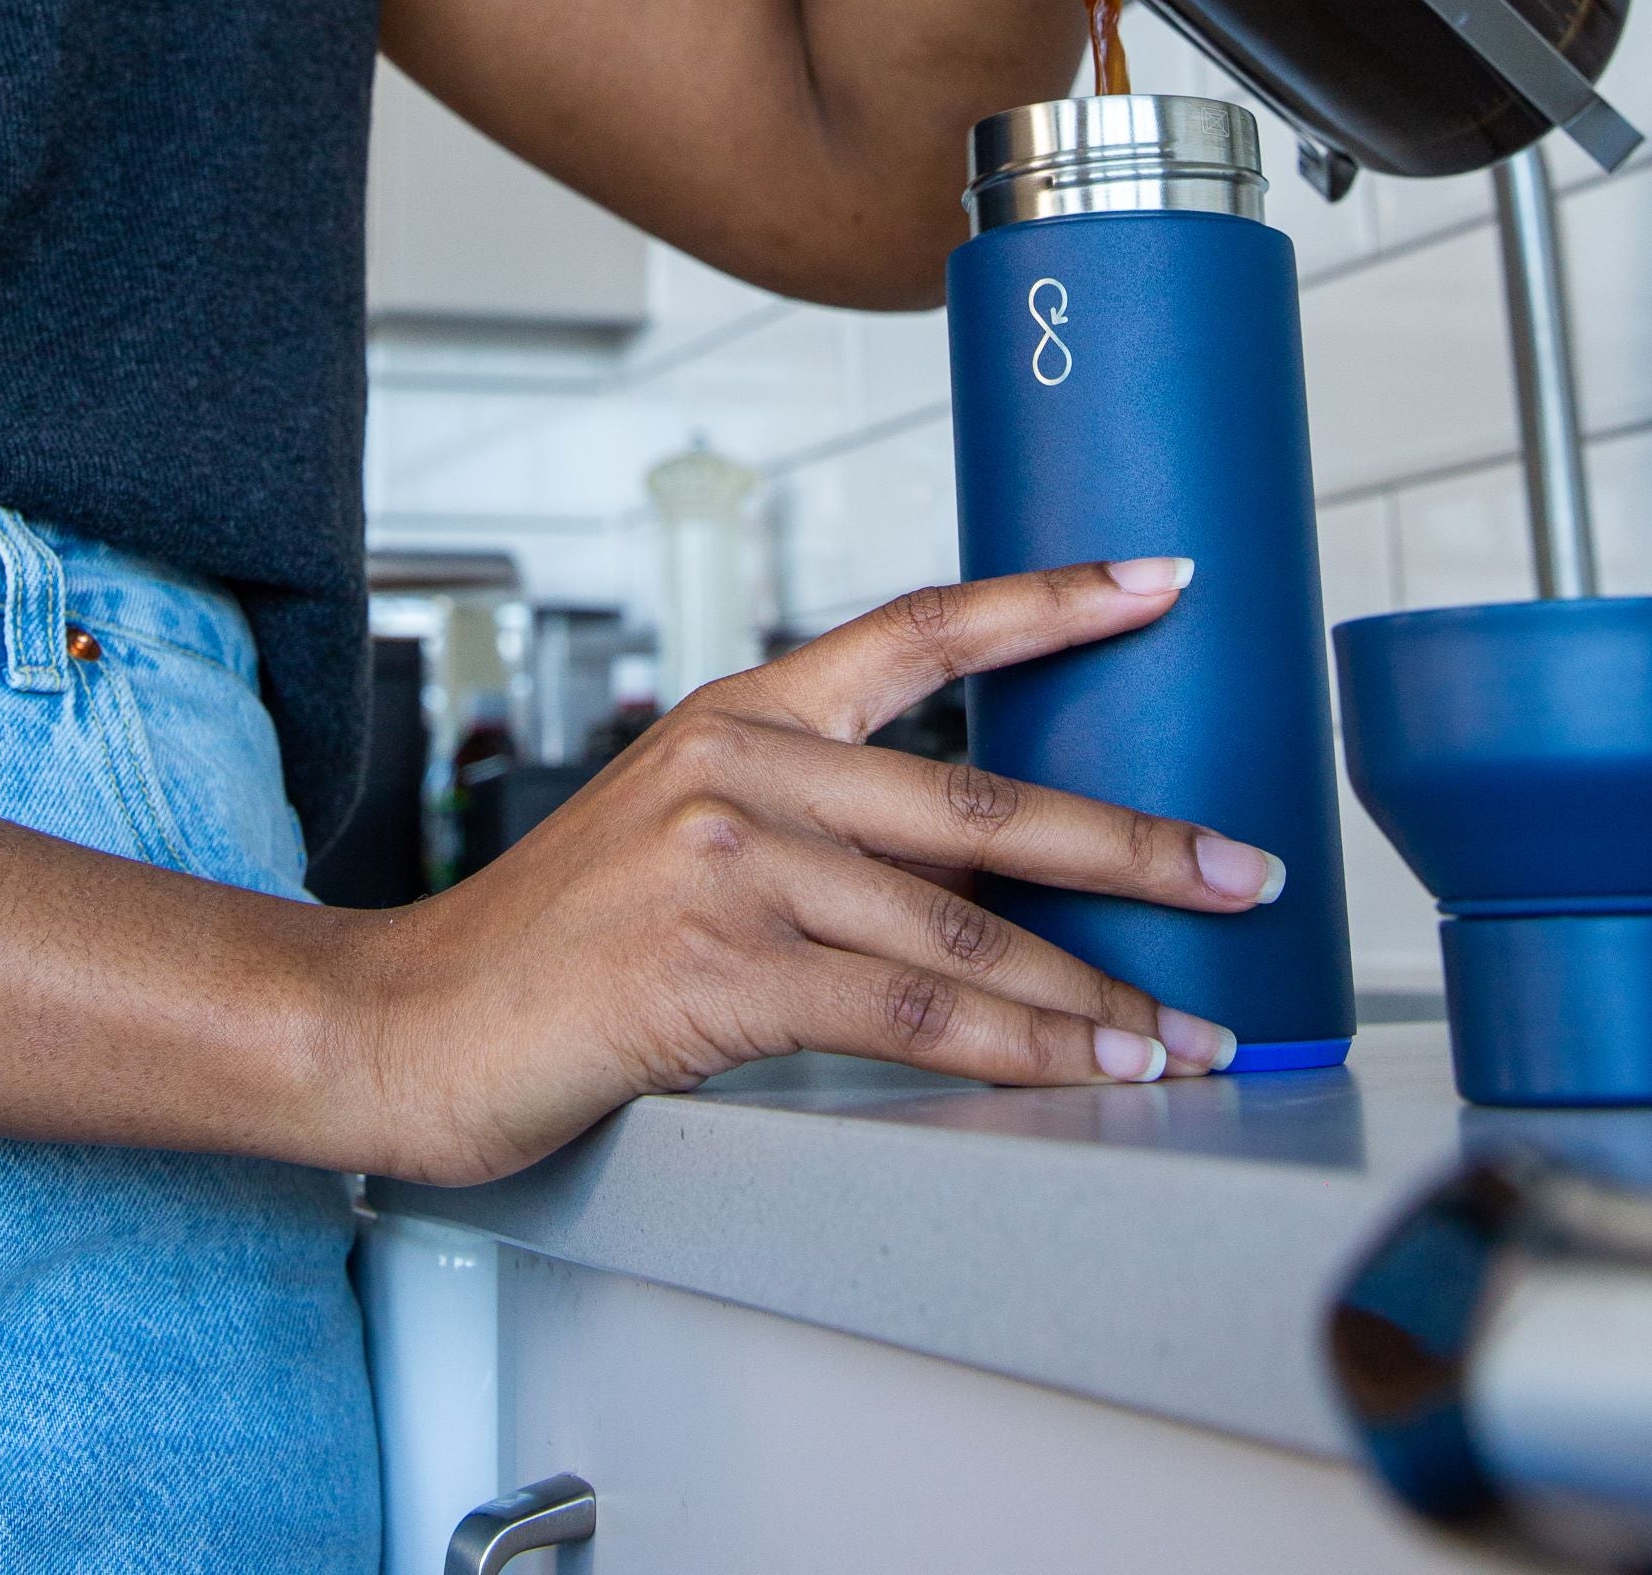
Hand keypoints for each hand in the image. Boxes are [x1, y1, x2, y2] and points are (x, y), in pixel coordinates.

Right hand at [319, 563, 1284, 1183]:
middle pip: (980, 797)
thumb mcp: (687, 837)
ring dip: (1095, 993)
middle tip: (1243, 865)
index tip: (1159, 578)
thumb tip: (990, 872)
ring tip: (1187, 1030)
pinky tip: (1082, 1073)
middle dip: (1134, 842)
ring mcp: (727, 865)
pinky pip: (906, 1017)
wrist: (407, 1022)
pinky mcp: (714, 970)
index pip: (922, 627)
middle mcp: (743, 768)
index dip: (1049, 599)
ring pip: (961, 927)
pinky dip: (1016, 1052)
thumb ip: (822, 832)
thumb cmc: (555, 945)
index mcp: (743, 714)